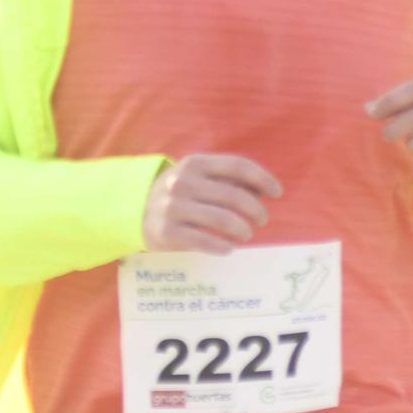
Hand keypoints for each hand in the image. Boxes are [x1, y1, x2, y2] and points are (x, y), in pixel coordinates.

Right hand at [143, 154, 282, 255]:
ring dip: (242, 229)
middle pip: (234, 196)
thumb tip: (265, 189)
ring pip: (222, 220)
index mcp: (195, 164)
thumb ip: (228, 180)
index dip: (262, 179)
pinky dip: (222, 246)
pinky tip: (229, 248)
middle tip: (262, 220)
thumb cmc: (179, 194)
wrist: (135, 210)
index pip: (238, 166)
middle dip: (256, 210)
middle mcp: (183, 182)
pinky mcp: (167, 232)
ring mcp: (173, 207)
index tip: (277, 193)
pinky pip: (204, 240)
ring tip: (247, 234)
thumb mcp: (198, 177)